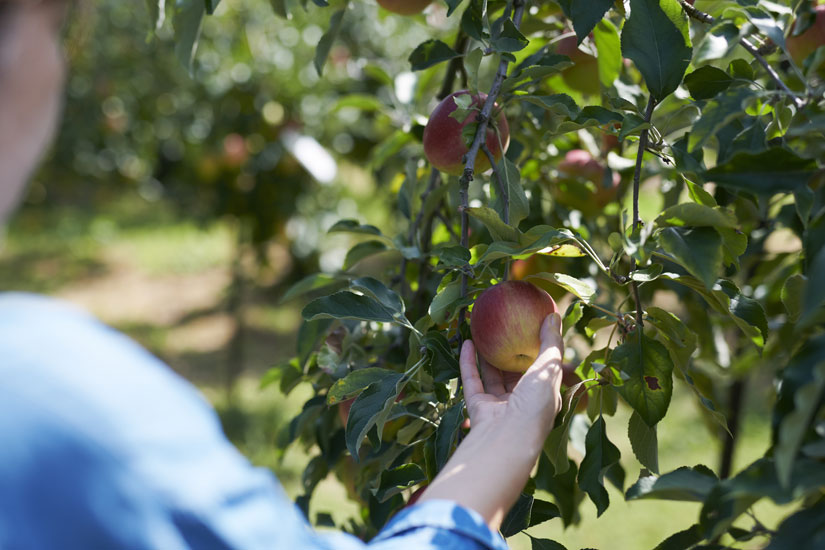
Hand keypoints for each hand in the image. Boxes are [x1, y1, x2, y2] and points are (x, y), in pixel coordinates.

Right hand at [417, 313, 563, 529]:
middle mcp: (522, 402)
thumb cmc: (534, 405)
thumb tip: (553, 315)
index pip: (543, 370)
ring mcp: (498, 404)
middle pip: (515, 371)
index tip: (533, 325)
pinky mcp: (478, 405)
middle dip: (511, 349)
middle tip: (506, 324)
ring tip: (483, 329)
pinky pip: (472, 379)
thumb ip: (550, 343)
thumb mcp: (549, 370)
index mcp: (544, 396)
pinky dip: (468, 361)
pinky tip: (466, 341)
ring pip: (492, 374)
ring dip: (487, 353)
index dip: (539, 349)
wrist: (505, 439)